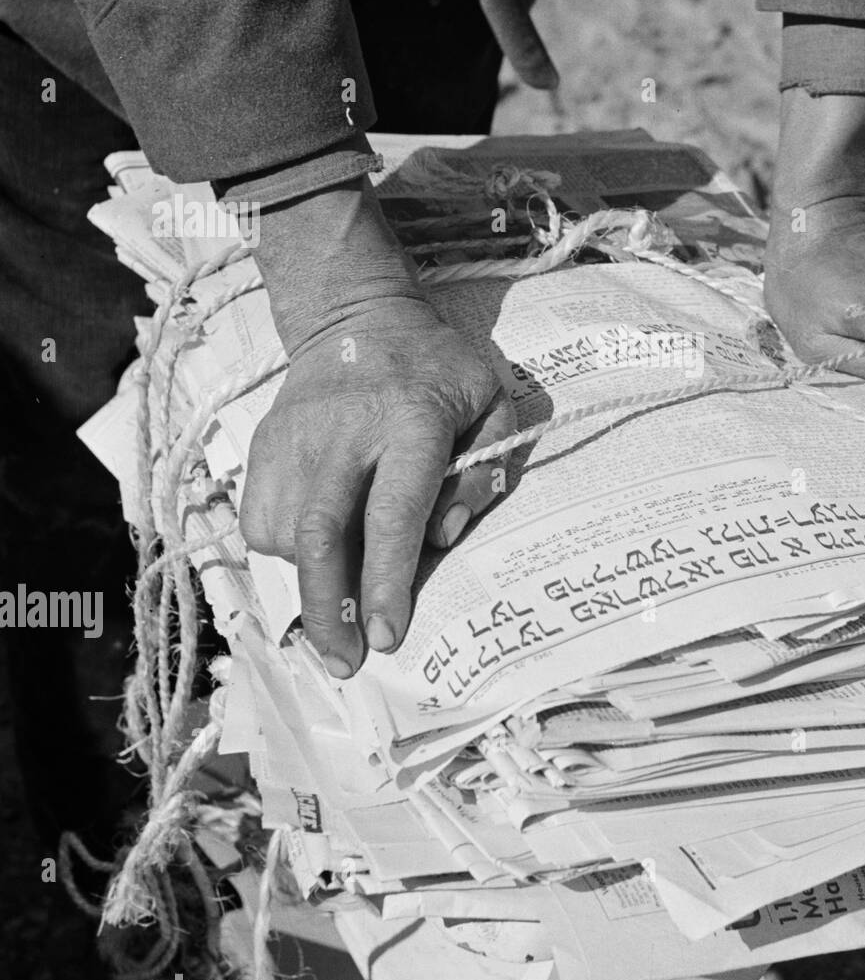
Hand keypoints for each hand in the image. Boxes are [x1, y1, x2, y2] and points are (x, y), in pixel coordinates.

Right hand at [237, 170, 512, 677]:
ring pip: (287, 535)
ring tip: (339, 606)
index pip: (395, 511)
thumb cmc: (438, 369)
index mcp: (414, 419)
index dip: (389, 580)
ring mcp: (295, 438)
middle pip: (323, 534)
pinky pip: (258, 520)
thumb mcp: (491, 402)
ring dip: (311, 584)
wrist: (354, 317)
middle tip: (344, 662)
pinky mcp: (262, 445)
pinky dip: (283, 554)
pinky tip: (314, 555)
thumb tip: (444, 537)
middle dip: (329, 610)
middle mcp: (346, 431)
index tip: (388, 637)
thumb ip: (485, 469)